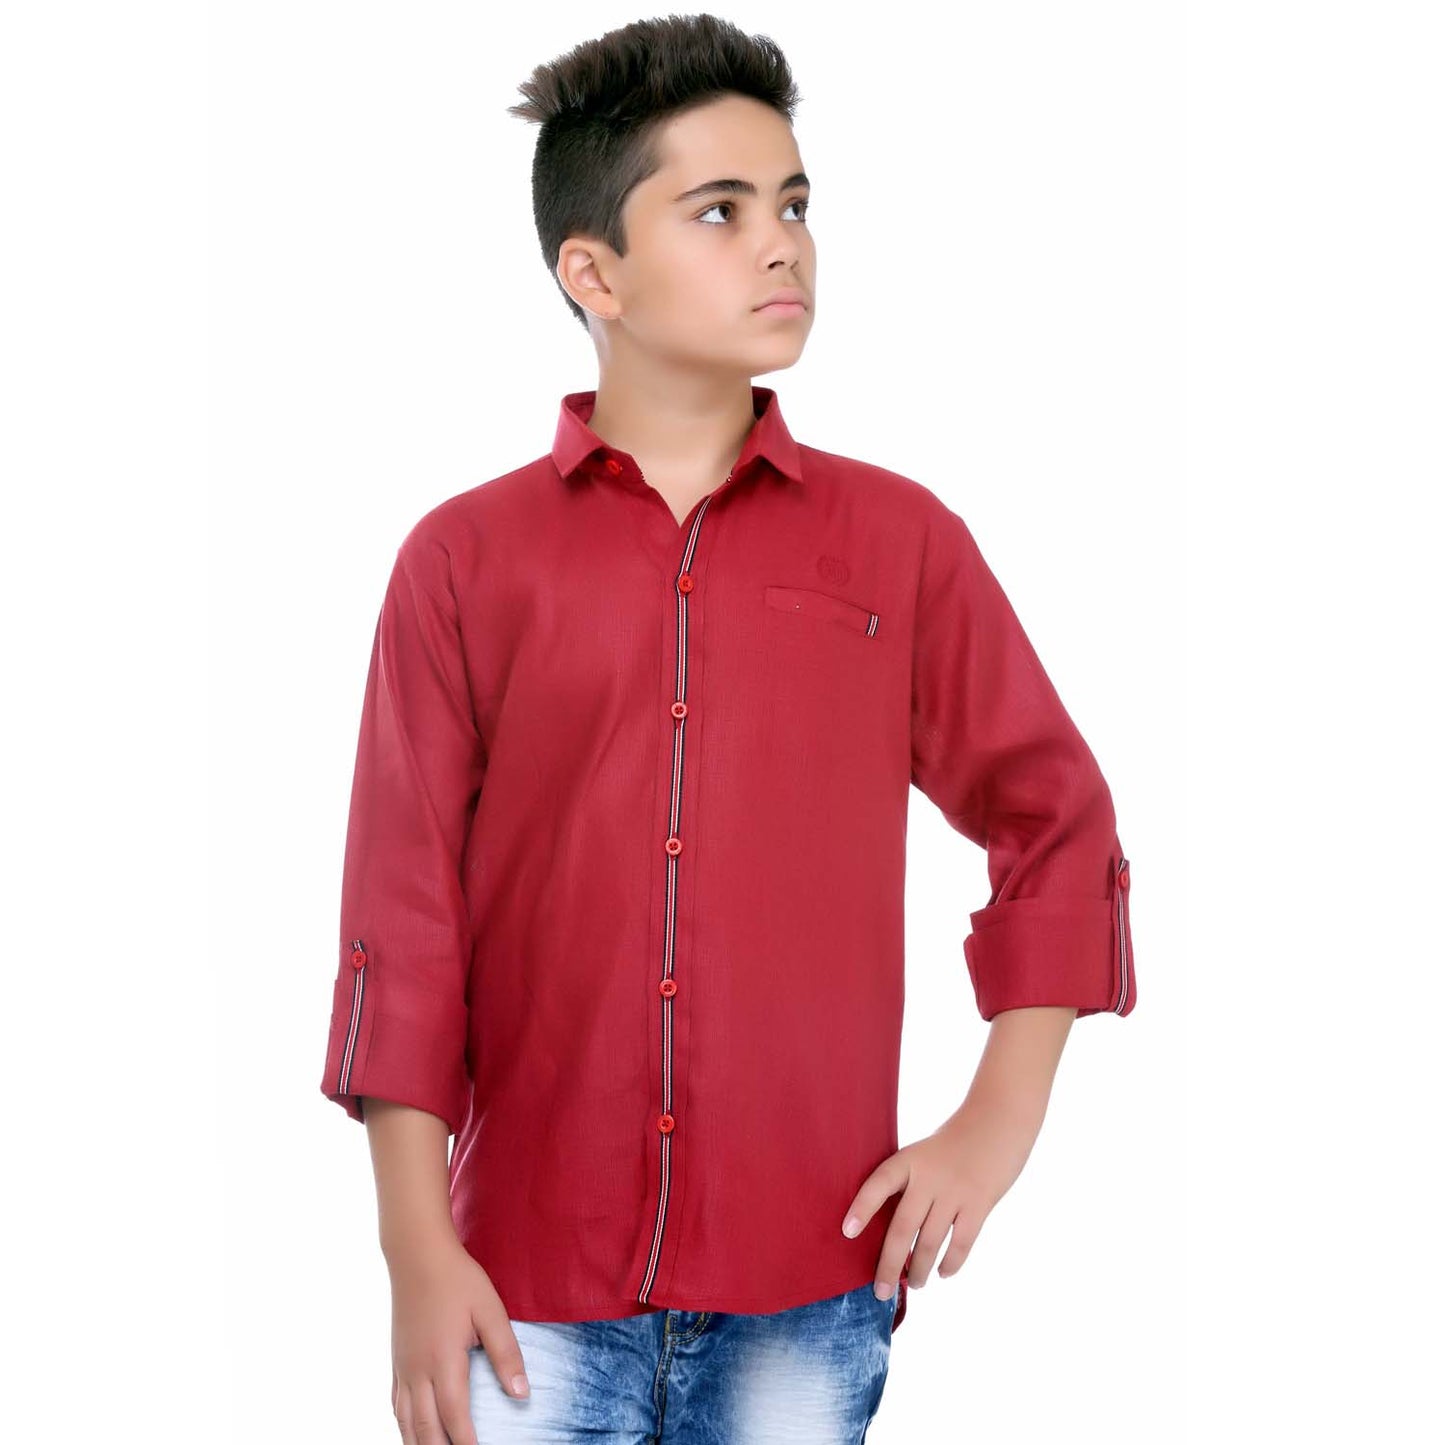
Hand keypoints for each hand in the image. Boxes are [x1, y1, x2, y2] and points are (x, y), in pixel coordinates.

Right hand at [388, 1236, 529, 1444]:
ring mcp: (403, 1367)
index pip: (455, 1417)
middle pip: (426, 1428)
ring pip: (405, 1422)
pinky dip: (404, 1425)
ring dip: (419, 1444)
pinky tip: (413, 1431)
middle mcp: (418, 1371)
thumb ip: (506, 1353)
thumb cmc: (458, 1279)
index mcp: (444, 1361)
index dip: (465, 1443)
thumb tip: (522, 1393)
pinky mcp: (396, 1359)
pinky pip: (396, 1404)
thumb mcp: (490, 1310)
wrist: (417, 1253)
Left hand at [840, 1101, 1042, 1293]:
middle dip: (890, 1264)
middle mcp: (929, 1177)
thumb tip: (897, 1230)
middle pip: (902, 1228)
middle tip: (881, 1292)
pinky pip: (961, 1243)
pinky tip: (944, 1274)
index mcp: (910, 1159)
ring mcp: (955, 1192)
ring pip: (930, 1242)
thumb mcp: (925, 1153)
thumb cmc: (956, 1141)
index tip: (846, 1233)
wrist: (999, 1121)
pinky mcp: (980, 1204)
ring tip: (916, 1284)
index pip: (878, 1185)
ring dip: (920, 1269)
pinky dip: (951, 1263)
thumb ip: (911, 1183)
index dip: (862, 1209)